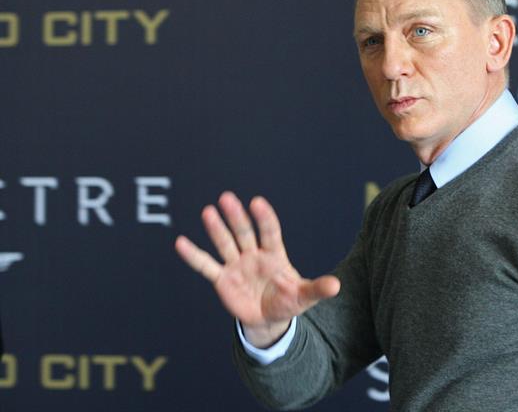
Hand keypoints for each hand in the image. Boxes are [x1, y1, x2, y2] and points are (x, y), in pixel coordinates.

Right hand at [175, 191, 340, 347]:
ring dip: (217, 229)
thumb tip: (337, 286)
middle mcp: (254, 255)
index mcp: (275, 255)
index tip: (257, 202)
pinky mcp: (222, 280)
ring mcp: (237, 265)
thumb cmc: (288, 301)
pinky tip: (180, 242)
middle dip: (236, 216)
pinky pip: (206, 266)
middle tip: (227, 197)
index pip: (269, 232)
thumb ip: (317, 289)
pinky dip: (194, 256)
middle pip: (244, 232)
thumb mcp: (304, 296)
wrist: (269, 319)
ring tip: (208, 211)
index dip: (264, 218)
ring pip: (225, 243)